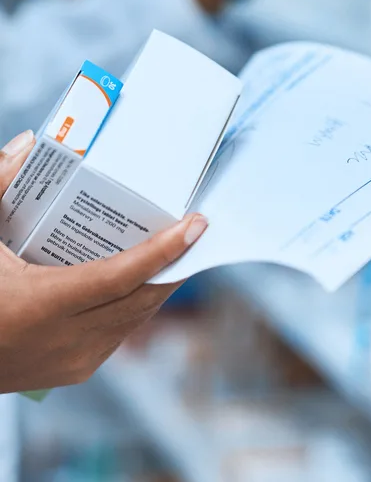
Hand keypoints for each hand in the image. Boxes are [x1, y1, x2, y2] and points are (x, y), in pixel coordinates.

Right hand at [0, 131, 208, 392]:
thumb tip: (28, 143)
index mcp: (40, 305)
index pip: (121, 276)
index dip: (164, 250)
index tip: (197, 225)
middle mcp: (64, 339)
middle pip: (141, 296)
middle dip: (175, 262)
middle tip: (196, 228)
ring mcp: (73, 362)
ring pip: (136, 317)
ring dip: (160, 283)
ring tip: (179, 247)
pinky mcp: (75, 371)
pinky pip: (121, 332)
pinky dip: (137, 303)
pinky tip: (144, 277)